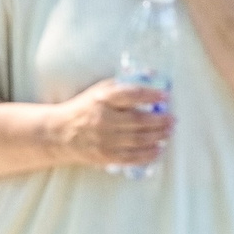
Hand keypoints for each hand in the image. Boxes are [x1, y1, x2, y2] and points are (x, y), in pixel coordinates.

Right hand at [53, 78, 175, 168]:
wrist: (60, 132)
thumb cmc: (84, 108)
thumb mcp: (98, 90)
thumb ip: (122, 85)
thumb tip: (152, 76)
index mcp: (102, 98)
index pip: (132, 95)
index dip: (151, 95)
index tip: (166, 96)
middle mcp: (103, 118)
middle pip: (139, 120)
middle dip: (160, 120)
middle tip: (172, 119)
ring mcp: (104, 139)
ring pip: (138, 139)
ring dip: (158, 136)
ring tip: (168, 132)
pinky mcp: (105, 155)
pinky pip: (132, 157)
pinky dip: (148, 154)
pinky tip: (158, 150)